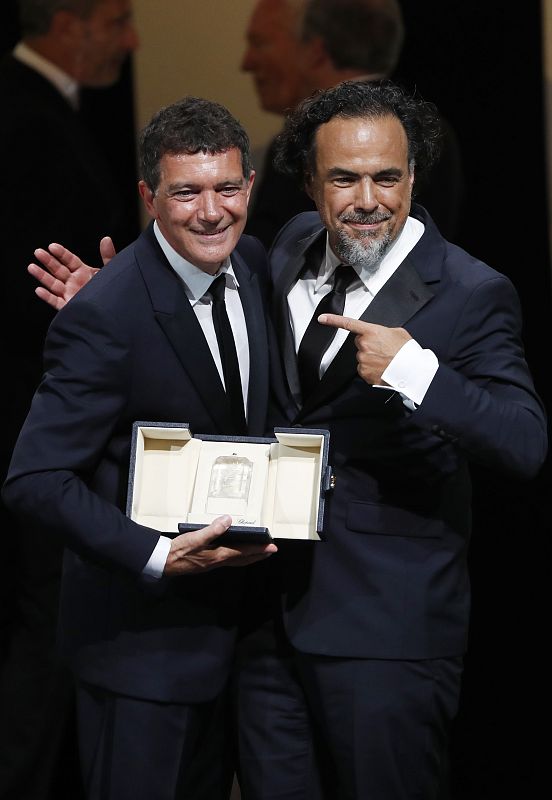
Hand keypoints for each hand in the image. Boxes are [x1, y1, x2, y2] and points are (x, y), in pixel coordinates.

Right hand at [27, 236, 116, 310]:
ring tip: (31, 267)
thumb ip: (108, 256)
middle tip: (38, 252)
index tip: (52, 246)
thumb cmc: (113, 291)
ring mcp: (70, 295)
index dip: (61, 253)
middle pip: (58, 270)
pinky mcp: (69, 308)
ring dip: (42, 276)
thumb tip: (106, 239)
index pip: (69, 260)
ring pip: (53, 284)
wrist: (115, 313)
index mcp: (83, 273)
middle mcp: (74, 283)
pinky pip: (56, 302)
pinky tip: (39, 290)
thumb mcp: (111, 271)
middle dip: (48, 261)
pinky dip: (47, 297)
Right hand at [163, 515, 277, 575]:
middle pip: (243, 559)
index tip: (271, 547)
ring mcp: (212, 563)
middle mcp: (217, 561)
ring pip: (237, 561)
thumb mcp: (195, 537)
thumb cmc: (178, 551)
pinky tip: (235, 553)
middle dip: (258, 555)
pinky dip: (237, 557)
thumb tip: (228, 520)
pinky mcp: (207, 562)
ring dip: (249, 557)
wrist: (164, 562)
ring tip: (258, 553)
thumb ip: (212, 529)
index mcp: (217, 555)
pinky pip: (228, 560)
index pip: (243, 552)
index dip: (258, 549)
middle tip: (271, 551)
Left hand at [319, 313, 410, 384]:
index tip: (322, 318)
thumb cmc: (406, 352)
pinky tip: (382, 368)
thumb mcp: (398, 333)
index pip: (348, 323)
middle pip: (360, 342)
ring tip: (385, 360)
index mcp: (371, 331)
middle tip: (383, 350)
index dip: (333, 320)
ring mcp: (362, 359)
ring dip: (370, 358)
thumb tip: (381, 336)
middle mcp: (364, 345)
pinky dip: (371, 369)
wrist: (411, 371)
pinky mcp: (363, 372)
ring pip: (362, 356)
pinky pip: (363, 369)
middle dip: (368, 345)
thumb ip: (384, 332)